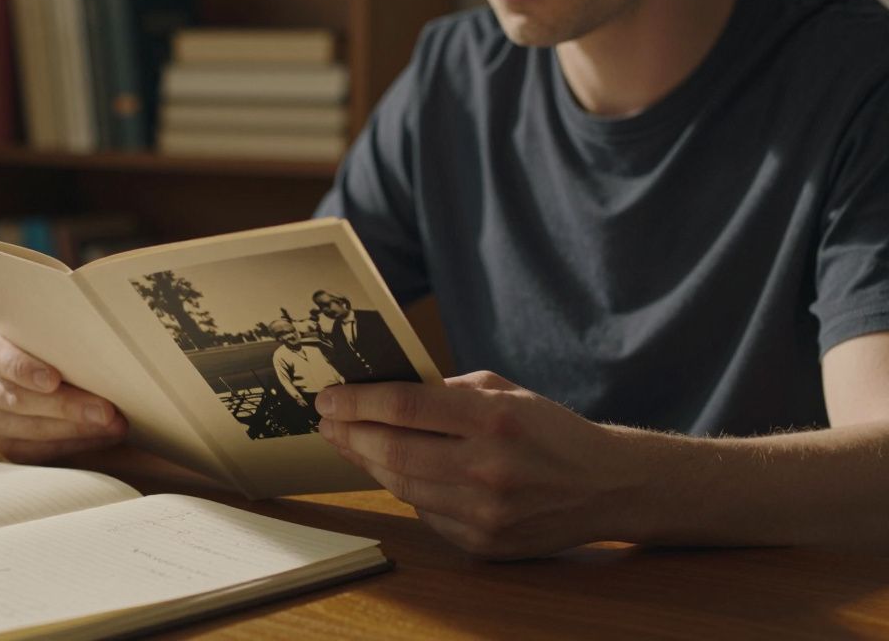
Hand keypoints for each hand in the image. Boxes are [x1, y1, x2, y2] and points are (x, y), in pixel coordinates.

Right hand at [0, 324, 127, 462]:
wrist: (36, 366)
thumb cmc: (48, 344)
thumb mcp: (46, 333)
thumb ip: (60, 338)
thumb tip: (104, 350)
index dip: (25, 370)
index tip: (53, 380)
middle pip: (18, 400)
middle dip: (66, 407)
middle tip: (106, 411)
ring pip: (31, 431)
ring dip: (78, 430)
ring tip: (113, 425)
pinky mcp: (5, 446)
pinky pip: (39, 452)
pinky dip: (75, 444)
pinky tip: (102, 436)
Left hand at [316, 371, 648, 559]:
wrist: (606, 485)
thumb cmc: (549, 429)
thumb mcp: (504, 390)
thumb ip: (445, 390)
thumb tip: (382, 390)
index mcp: (495, 418)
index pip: (406, 407)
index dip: (358, 401)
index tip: (328, 397)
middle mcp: (489, 467)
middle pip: (394, 451)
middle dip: (349, 434)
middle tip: (327, 421)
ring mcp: (485, 511)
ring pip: (402, 486)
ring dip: (366, 462)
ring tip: (349, 443)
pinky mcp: (483, 542)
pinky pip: (424, 512)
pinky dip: (405, 489)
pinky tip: (393, 470)